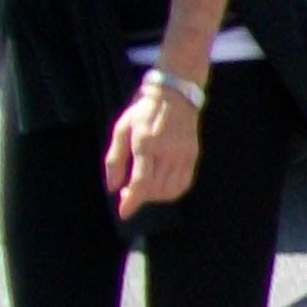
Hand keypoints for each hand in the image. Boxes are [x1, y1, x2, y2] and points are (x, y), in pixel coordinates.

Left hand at [104, 80, 200, 216]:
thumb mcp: (121, 128)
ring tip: (145, 188)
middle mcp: (166, 150)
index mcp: (145, 142)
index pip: (141, 181)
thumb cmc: (143, 110)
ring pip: (171, 190)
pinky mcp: (193, 155)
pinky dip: (172, 192)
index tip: (123, 213)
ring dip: (155, 196)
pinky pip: (184, 184)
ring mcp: (183, 154)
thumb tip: (113, 187)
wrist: (175, 94)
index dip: (132, 201)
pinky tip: (160, 186)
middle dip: (140, 197)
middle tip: (128, 191)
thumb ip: (115, 159)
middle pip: (155, 189)